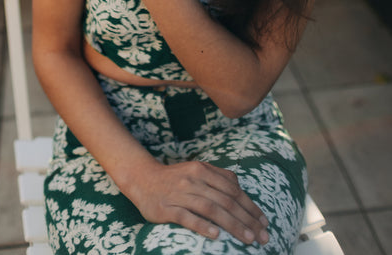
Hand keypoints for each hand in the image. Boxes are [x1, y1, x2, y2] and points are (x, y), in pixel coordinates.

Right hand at [125, 159, 268, 244]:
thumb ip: (218, 176)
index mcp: (202, 170)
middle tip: (263, 236)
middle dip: (247, 219)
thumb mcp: (196, 170)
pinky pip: (187, 217)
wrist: (143, 179)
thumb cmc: (174, 178)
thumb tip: (239, 187)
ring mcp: (179, 194)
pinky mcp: (166, 208)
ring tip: (248, 238)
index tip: (264, 222)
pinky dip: (203, 226)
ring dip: (232, 224)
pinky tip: (216, 236)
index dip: (250, 206)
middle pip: (225, 200)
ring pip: (211, 209)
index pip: (232, 189)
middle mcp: (193, 180)